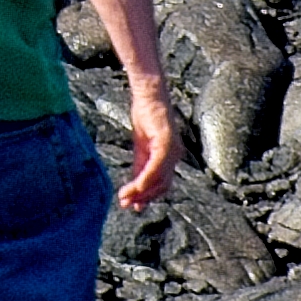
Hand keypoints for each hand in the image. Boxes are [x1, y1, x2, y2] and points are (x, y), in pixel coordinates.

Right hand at [115, 83, 180, 214]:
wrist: (149, 94)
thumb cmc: (145, 115)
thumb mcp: (141, 145)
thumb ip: (140, 165)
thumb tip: (135, 185)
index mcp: (170, 156)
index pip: (161, 183)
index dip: (147, 197)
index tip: (133, 206)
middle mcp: (175, 156)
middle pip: (162, 186)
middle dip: (144, 198)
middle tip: (126, 205)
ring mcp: (173, 151)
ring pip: (158, 180)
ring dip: (141, 192)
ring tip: (124, 198)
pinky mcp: (166, 144)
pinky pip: (156, 167)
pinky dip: (145, 179)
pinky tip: (135, 186)